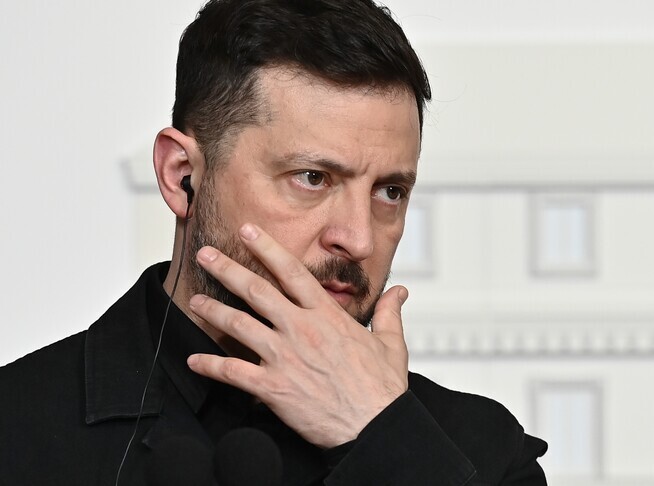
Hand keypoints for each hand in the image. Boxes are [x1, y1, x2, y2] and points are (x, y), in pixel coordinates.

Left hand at [186, 223, 408, 447]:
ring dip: (213, 311)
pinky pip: (232, 372)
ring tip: (195, 301)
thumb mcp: (391, 344)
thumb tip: (399, 291)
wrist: (374, 426)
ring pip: (239, 325)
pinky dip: (210, 365)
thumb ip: (390, 313)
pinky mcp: (273, 387)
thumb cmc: (381, 388)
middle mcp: (301, 330)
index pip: (292, 272)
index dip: (267, 248)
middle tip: (206, 255)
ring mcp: (284, 358)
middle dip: (227, 269)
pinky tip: (194, 360)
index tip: (248, 232)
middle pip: (257, 291)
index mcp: (327, 316)